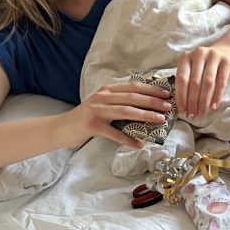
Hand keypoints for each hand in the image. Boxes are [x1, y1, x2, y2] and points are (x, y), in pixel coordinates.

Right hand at [56, 80, 172, 147]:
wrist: (60, 128)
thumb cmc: (85, 119)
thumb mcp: (103, 106)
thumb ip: (119, 104)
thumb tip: (146, 109)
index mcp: (107, 90)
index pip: (133, 86)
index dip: (151, 89)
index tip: (167, 93)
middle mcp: (102, 97)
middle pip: (132, 97)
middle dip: (153, 101)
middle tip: (168, 107)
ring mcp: (96, 110)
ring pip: (126, 111)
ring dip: (145, 115)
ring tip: (160, 120)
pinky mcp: (91, 125)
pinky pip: (114, 133)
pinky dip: (128, 139)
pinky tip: (139, 144)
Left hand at [175, 44, 229, 118]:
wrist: (226, 51)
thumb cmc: (205, 64)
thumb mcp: (193, 67)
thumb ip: (186, 80)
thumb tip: (182, 105)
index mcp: (186, 56)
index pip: (181, 79)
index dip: (181, 96)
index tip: (182, 110)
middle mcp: (199, 54)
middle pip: (194, 82)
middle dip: (192, 101)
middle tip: (192, 115)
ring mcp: (213, 56)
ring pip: (207, 83)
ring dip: (204, 101)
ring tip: (202, 112)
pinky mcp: (226, 62)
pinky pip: (221, 82)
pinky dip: (217, 96)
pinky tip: (214, 106)